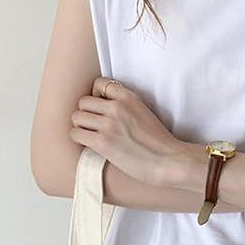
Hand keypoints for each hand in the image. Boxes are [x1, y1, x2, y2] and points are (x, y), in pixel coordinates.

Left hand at [69, 76, 184, 184]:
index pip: (99, 84)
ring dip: (81, 127)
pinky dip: (80, 140)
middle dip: (87, 114)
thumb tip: (103, 109)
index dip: (96, 97)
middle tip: (95, 126)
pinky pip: (76, 134)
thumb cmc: (159, 143)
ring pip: (76, 117)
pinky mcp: (103, 142)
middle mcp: (117, 107)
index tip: (102, 109)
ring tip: (92, 136)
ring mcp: (109, 124)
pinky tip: (91, 145)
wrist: (169, 161)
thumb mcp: (144, 112)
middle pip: (83, 102)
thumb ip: (126, 107)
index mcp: (129, 97)